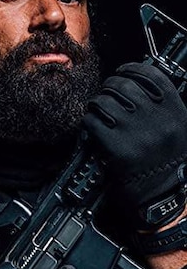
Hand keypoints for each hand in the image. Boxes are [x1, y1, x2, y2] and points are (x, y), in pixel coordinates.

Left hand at [83, 60, 186, 226]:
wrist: (162, 199)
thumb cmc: (169, 164)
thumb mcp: (179, 130)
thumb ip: (164, 105)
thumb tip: (138, 79)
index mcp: (175, 113)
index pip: (150, 75)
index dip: (131, 69)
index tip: (123, 72)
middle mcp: (157, 119)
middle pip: (122, 84)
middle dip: (110, 88)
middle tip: (109, 97)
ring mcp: (136, 132)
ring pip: (103, 100)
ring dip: (97, 106)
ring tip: (103, 116)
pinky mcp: (117, 146)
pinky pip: (92, 121)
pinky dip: (90, 124)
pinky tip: (97, 131)